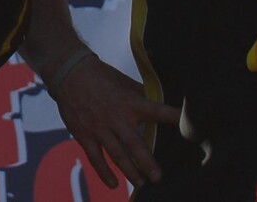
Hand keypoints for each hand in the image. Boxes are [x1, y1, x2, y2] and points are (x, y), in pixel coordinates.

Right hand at [43, 52, 181, 189]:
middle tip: (158, 177)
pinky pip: (95, 157)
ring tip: (141, 184)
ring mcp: (99, 128)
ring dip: (130, 171)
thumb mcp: (123, 81)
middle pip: (135, 144)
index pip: (155, 111)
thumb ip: (141, 94)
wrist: (68, 72)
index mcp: (129, 102)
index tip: (188, 125)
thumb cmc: (99, 76)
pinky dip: (103, 172)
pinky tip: (113, 184)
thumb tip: (161, 100)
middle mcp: (116, 118)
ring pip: (117, 155)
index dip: (172, 116)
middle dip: (147, 162)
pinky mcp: (84, 135)